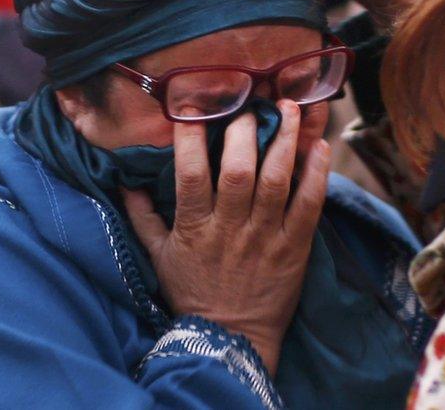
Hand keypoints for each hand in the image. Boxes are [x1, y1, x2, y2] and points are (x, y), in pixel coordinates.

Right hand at [124, 100, 330, 375]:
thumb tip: (124, 182)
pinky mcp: (294, 248)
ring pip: (276, 181)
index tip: (194, 110)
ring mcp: (264, 237)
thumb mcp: (158, 257)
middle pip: (238, 171)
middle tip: (251, 104)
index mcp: (194, 227)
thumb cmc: (191, 294)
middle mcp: (230, 228)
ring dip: (285, 141)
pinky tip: (320, 147)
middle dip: (245, 132)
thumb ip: (142, 217)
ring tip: (291, 109)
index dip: (191, 139)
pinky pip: (309, 206)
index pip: (189, 175)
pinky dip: (316, 175)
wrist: (229, 340)